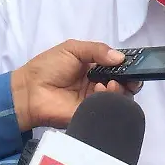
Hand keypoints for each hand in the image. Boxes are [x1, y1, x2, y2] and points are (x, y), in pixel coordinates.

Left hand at [10, 40, 137, 130]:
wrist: (29, 90)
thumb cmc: (48, 66)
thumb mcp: (72, 49)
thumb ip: (96, 50)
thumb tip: (120, 58)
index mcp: (95, 69)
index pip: (118, 68)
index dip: (129, 67)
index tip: (135, 66)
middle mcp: (98, 85)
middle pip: (123, 85)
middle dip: (129, 81)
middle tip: (128, 78)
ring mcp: (95, 102)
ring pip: (118, 99)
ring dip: (119, 90)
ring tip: (109, 84)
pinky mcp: (90, 115)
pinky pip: (106, 111)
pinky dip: (108, 101)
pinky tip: (99, 91)